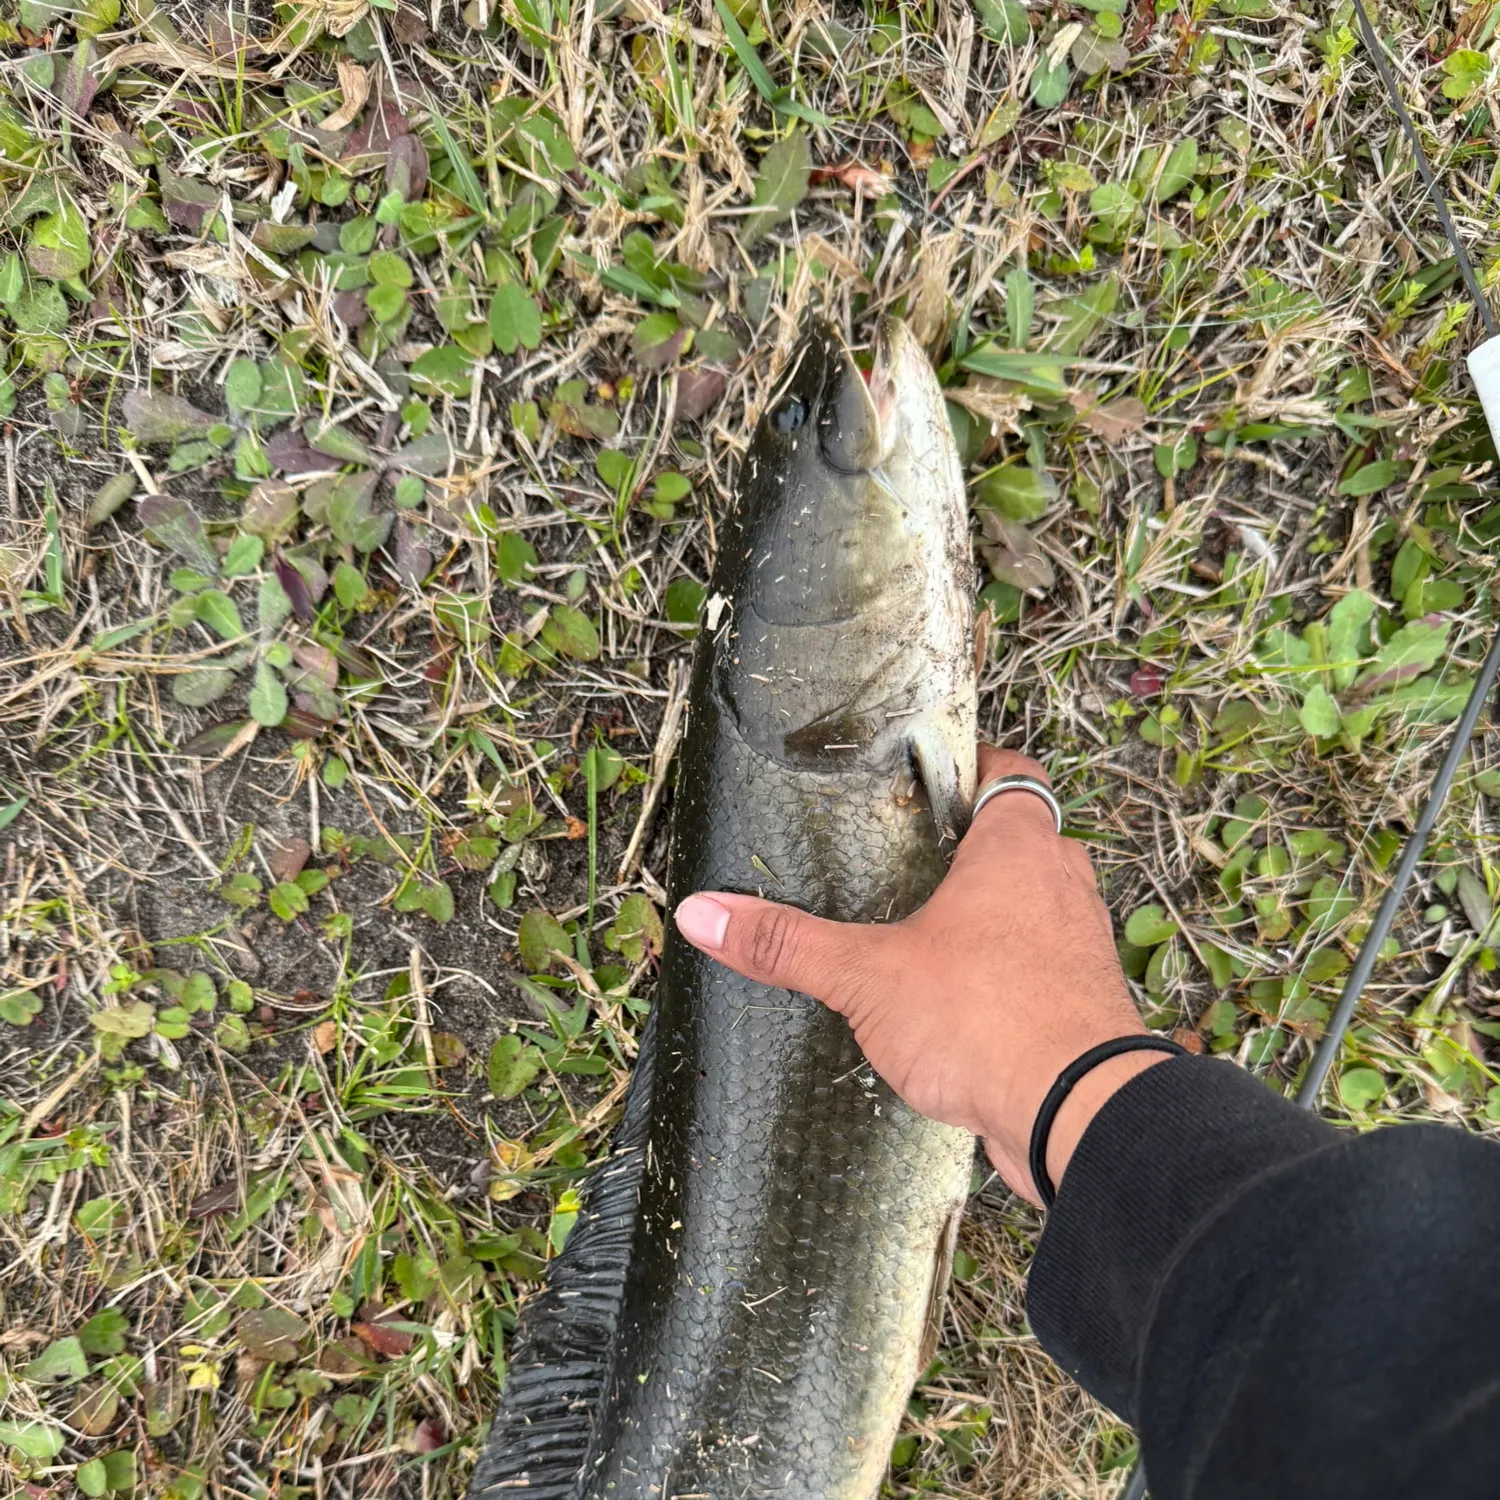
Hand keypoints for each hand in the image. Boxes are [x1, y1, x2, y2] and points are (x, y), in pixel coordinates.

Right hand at [672, 745, 1164, 1203]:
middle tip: (910, 858)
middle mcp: (1061, 886)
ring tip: (927, 931)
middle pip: (1023, 840)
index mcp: (1018, 848)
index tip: (928, 780)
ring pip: (1036, 908)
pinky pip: (1042, 971)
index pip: (1010, 772)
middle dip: (972, 848)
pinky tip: (960, 1004)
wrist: (1081, 1117)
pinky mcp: (1083, 1008)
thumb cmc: (988, 1018)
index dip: (972, 768)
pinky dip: (1008, 976)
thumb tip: (703, 912)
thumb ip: (789, 944)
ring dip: (993, 915)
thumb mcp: (868, 975)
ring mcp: (1080, 947)